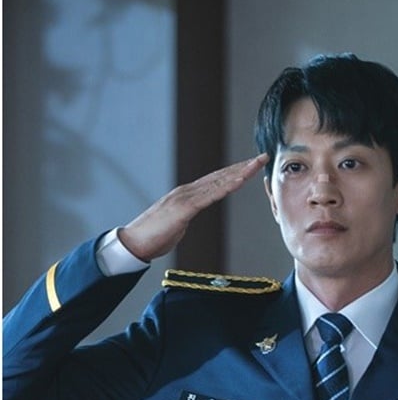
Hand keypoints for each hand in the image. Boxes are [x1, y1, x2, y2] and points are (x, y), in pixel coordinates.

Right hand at [119, 153, 268, 261]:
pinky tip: (240, 181)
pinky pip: (210, 196)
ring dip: (239, 172)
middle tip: (262, 157)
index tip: (251, 166)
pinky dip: (226, 187)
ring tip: (257, 164)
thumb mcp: (175, 225)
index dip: (234, 172)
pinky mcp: (183, 208)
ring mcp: (185, 197)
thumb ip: (185, 216)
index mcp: (186, 195)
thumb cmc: (153, 237)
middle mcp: (187, 191)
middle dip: (242, 166)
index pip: (215, 180)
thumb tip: (189, 216)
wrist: (134, 243)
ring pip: (218, 182)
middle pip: (220, 176)